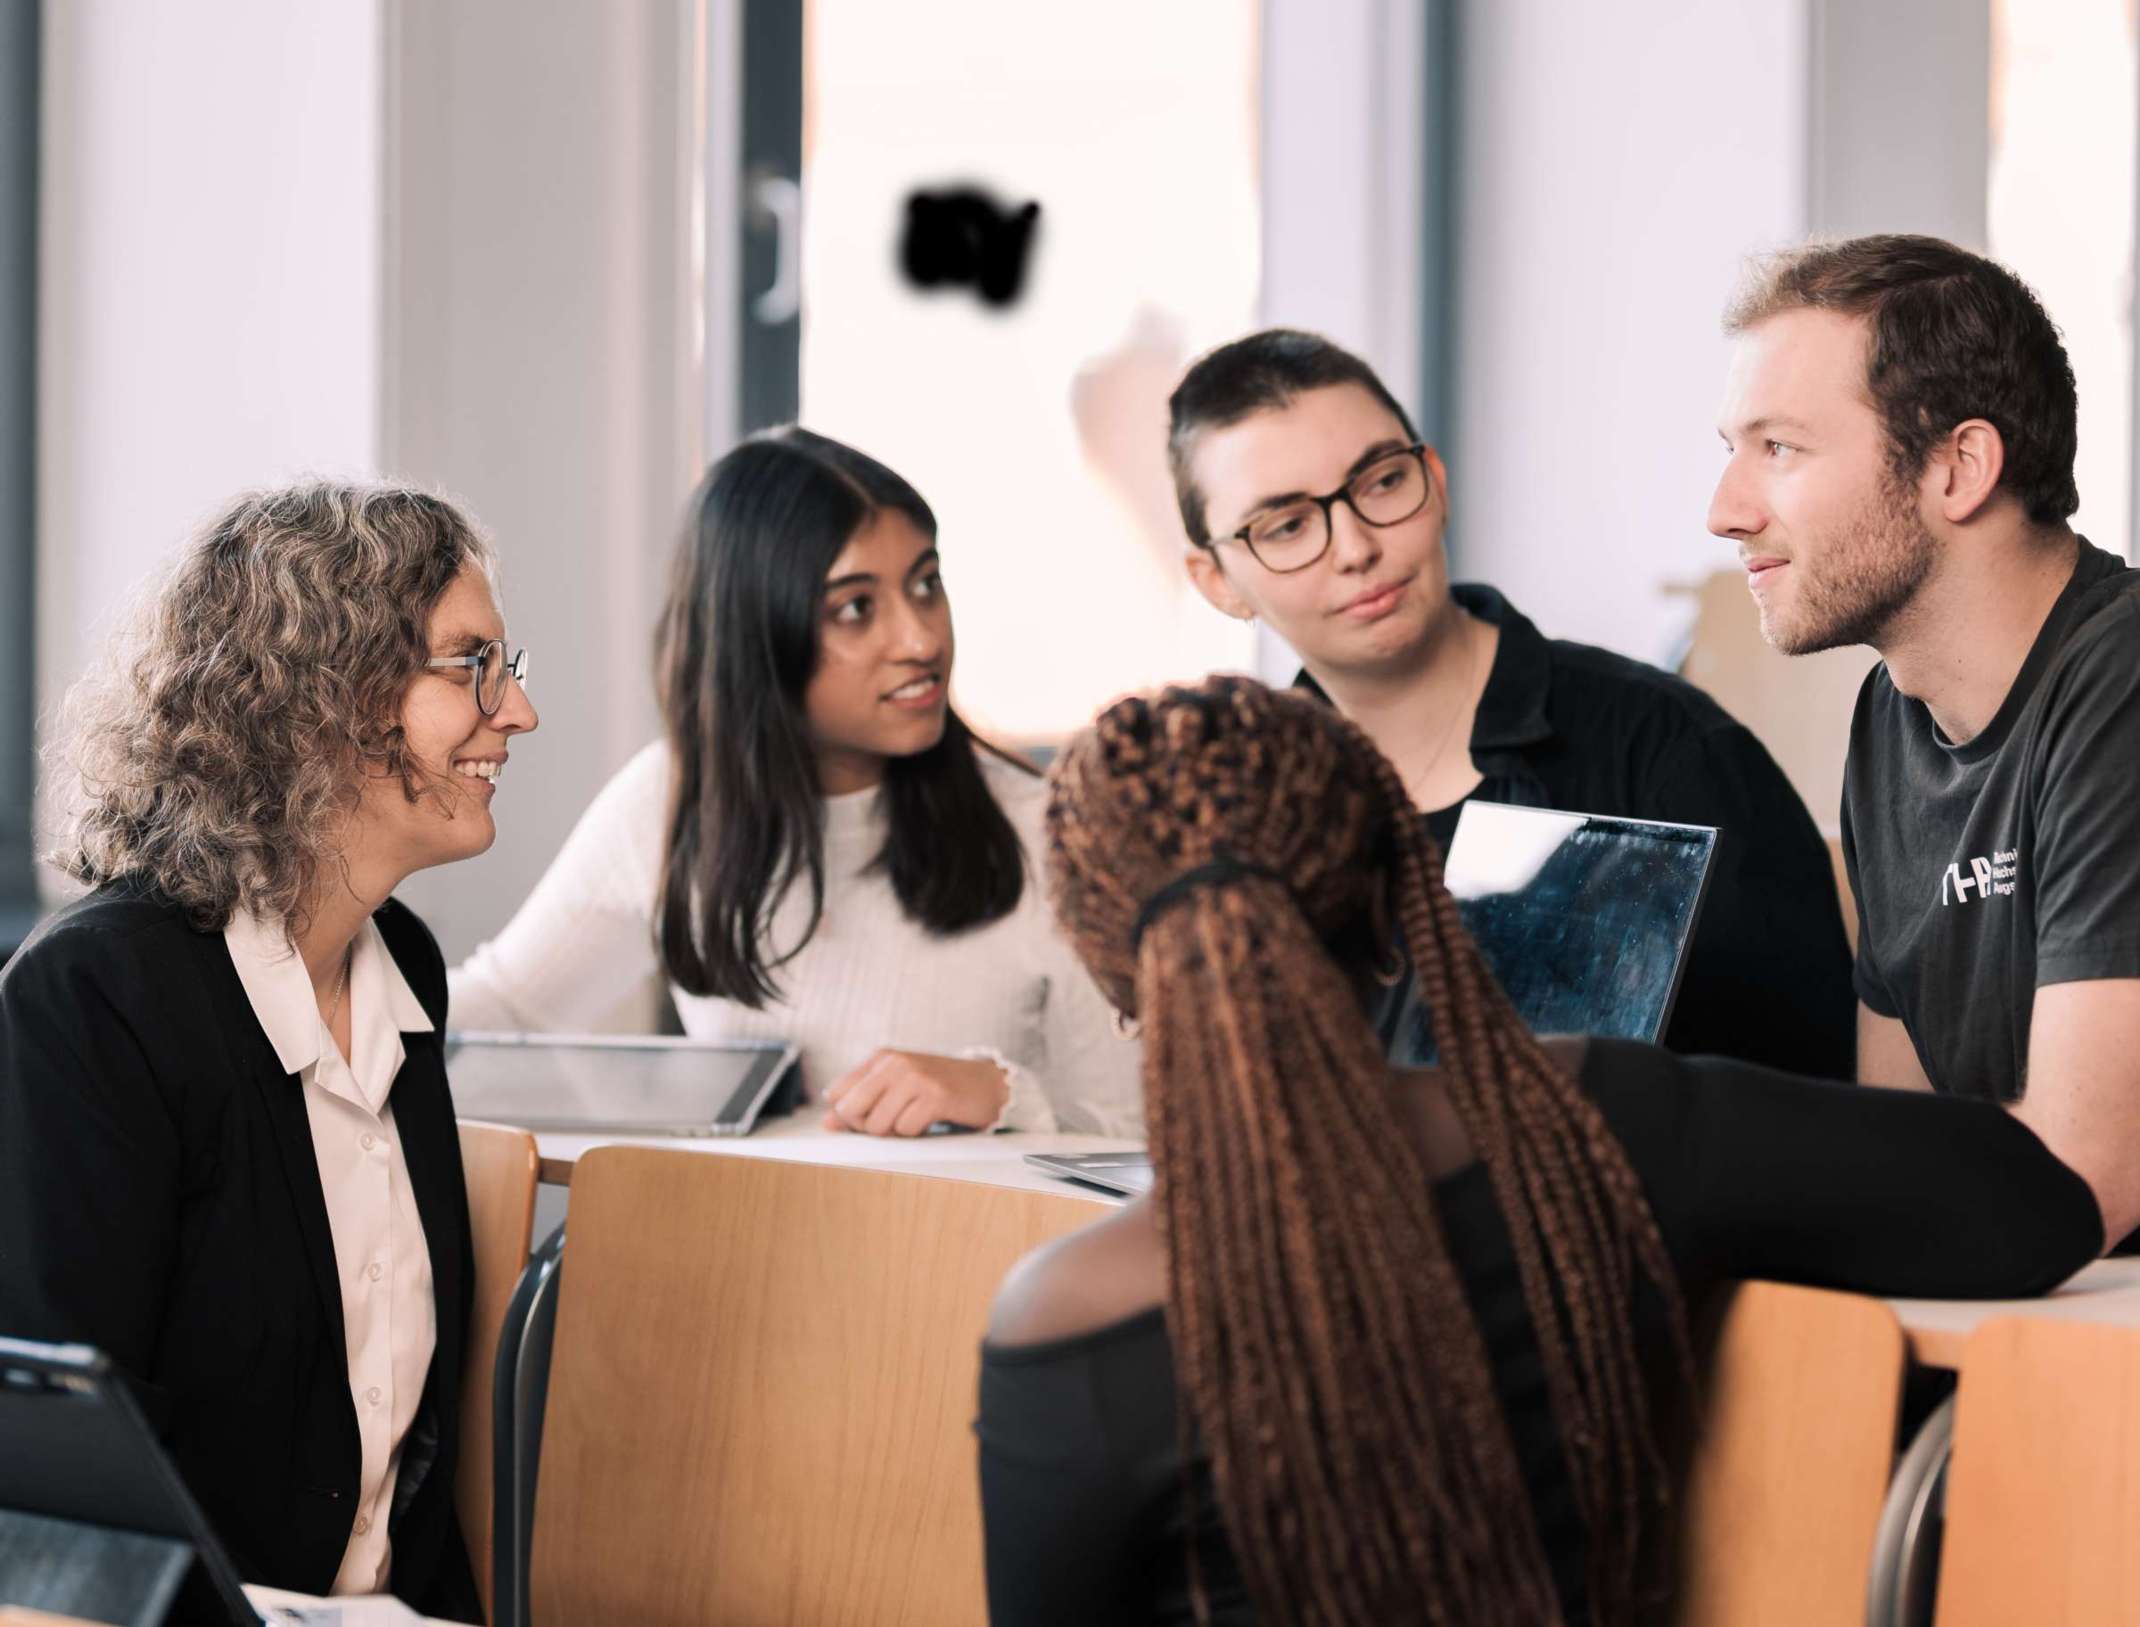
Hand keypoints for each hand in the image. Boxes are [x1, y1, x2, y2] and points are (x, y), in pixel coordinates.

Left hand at [821, 1049, 1011, 1136]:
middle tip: (892, 1123)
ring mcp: (916, 1078)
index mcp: (881, 1058)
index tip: (871, 1116)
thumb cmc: (937, 1089)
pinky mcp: (935, 1096)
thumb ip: (861, 1103)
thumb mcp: (896, 1089)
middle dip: (868, 1127)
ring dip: (896, 1132)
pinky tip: (930, 1121)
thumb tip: (827, 1123)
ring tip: (915, 1119)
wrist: (987, 1084)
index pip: (836, 1094)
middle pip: (851, 1110)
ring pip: (878, 1125)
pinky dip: (917, 1133)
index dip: (848, 1116)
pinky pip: (907, 1129)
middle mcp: (895, 1063)